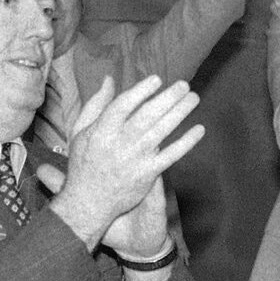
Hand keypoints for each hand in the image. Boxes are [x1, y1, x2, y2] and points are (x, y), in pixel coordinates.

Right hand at [40, 75, 205, 249]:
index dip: (141, 91)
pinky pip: (171, 155)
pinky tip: (199, 129)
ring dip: (180, 113)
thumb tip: (109, 79)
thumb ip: (96, 104)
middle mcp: (119, 143)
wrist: (88, 202)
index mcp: (101, 131)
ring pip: (161, 131)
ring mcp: (135, 159)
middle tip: (184, 84)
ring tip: (193, 98)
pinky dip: (187, 142)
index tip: (157, 79)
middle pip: (147, 116)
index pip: (123, 106)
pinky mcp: (148, 173)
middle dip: (168, 98)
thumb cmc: (83, 162)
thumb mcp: (80, 131)